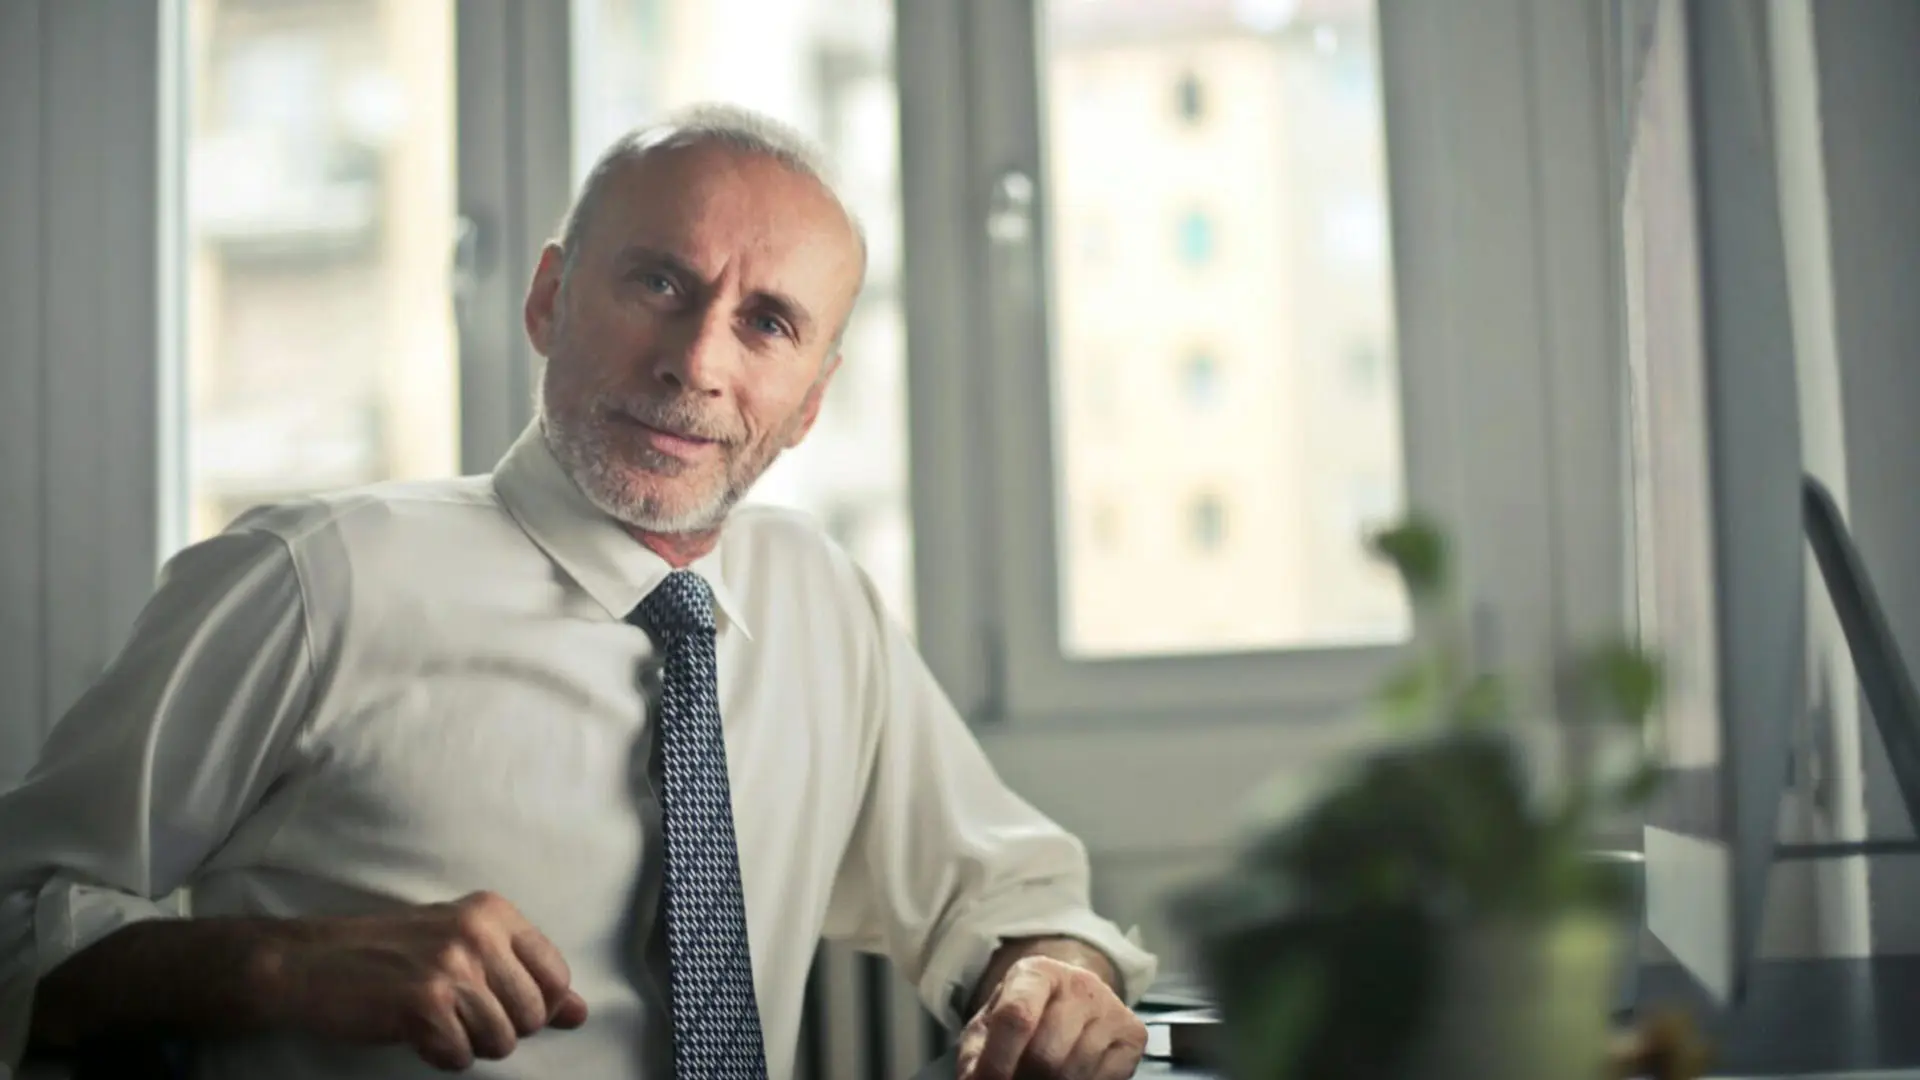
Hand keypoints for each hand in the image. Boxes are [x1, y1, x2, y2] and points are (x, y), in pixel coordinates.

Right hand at [264, 890, 588, 1070]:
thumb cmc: (391, 955)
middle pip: (533, 1015)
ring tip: (436, 1020)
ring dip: (469, 1043)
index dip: (535, 1006)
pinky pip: (462, 1056)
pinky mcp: (425, 1003)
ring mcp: (452, 966)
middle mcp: (479, 933)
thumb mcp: (464, 948)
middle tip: (457, 1013)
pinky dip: (441, 1054)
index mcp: (494, 913)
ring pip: (502, 1041)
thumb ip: (526, 977)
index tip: (500, 1004)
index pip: (556, 976)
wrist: (310, 961)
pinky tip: (416, 1031)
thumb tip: (581, 1013)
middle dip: (500, 1029)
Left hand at [956, 955, 1146, 1079]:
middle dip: (1025, 1079)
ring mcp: (1110, 1006)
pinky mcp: (1134, 1033)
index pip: (1016, 1017)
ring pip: (1074, 1073)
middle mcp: (1079, 983)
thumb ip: (977, 1055)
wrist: (1072, 998)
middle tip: (1018, 1079)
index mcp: (1035, 972)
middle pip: (1046, 1054)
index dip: (997, 1062)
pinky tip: (1071, 1076)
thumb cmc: (1024, 1014)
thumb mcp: (989, 1027)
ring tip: (1040, 1078)